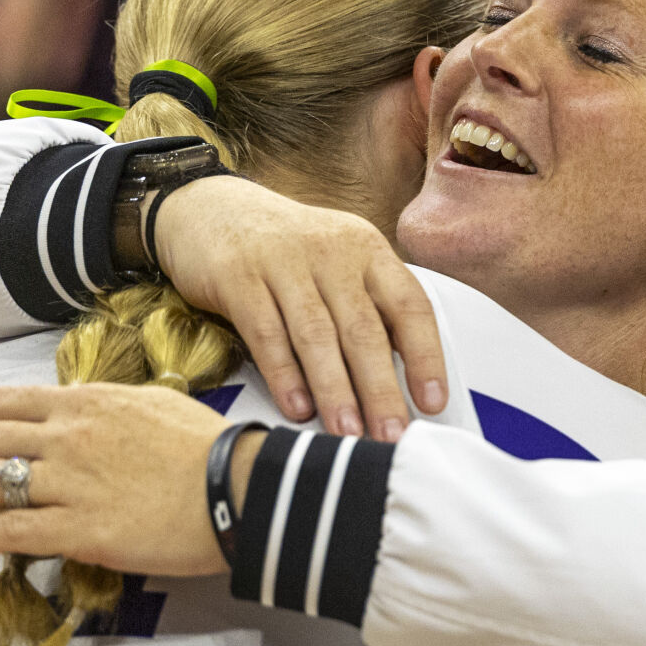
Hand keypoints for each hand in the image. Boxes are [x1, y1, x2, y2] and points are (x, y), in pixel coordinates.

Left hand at [0, 383, 256, 576]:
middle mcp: (68, 437)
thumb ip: (109, 411)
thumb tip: (83, 413)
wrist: (242, 487)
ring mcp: (72, 484)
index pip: (3, 402)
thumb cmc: (208, 447)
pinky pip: (13, 531)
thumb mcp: (155, 406)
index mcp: (86, 403)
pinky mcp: (83, 530)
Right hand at [153, 176, 446, 439]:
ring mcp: (284, 261)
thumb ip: (370, 309)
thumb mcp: (339, 264)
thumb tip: (406, 380)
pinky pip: (266, 331)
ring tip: (348, 434)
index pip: (410, 305)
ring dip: (335, 389)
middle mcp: (332, 252)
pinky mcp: (238, 276)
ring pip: (316, 334)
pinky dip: (283, 373)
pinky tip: (297, 408)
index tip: (433, 403)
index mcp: (368, 251)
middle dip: (380, 388)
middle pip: (363, 328)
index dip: (425, 356)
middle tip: (391, 436)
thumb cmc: (289, 252)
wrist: (212, 209)